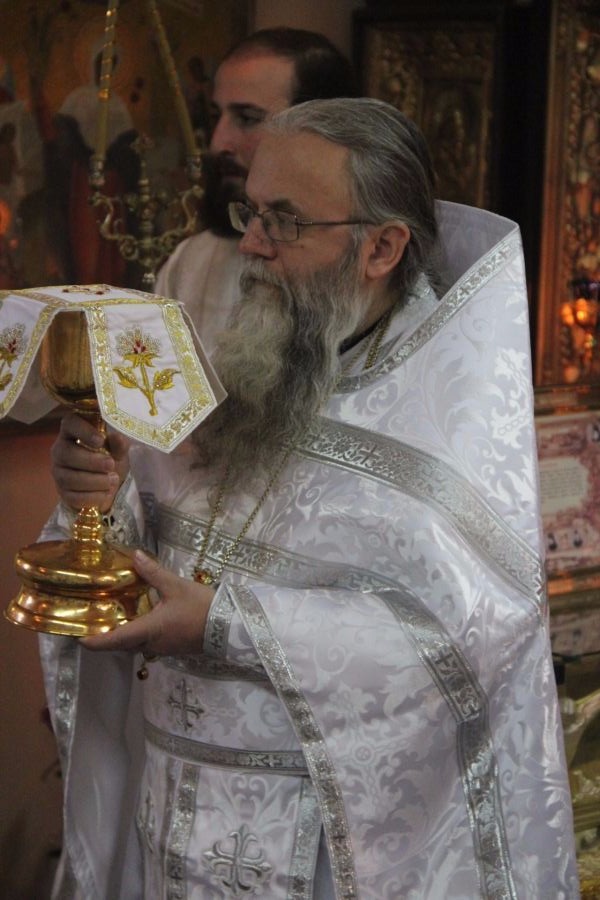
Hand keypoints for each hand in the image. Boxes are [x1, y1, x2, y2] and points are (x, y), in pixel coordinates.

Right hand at [51, 411, 130, 511]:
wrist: (108, 487)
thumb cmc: (110, 462)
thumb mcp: (119, 452)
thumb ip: (119, 445)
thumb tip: (117, 437)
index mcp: (73, 433)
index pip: (70, 423)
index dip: (83, 431)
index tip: (101, 440)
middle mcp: (60, 450)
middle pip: (67, 454)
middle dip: (92, 461)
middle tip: (111, 464)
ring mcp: (59, 472)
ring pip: (69, 478)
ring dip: (95, 481)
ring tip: (113, 480)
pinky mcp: (62, 492)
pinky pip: (73, 496)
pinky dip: (93, 497)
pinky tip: (106, 494)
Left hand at [80, 551, 214, 656]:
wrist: (230, 626)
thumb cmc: (201, 607)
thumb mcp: (176, 586)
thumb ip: (153, 572)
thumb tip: (133, 555)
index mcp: (148, 630)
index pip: (113, 640)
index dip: (94, 641)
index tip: (78, 637)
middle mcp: (151, 644)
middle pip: (121, 645)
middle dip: (106, 637)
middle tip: (94, 621)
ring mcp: (163, 649)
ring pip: (135, 646)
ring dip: (123, 636)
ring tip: (114, 618)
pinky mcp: (173, 648)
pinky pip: (148, 644)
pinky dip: (138, 635)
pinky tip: (141, 620)